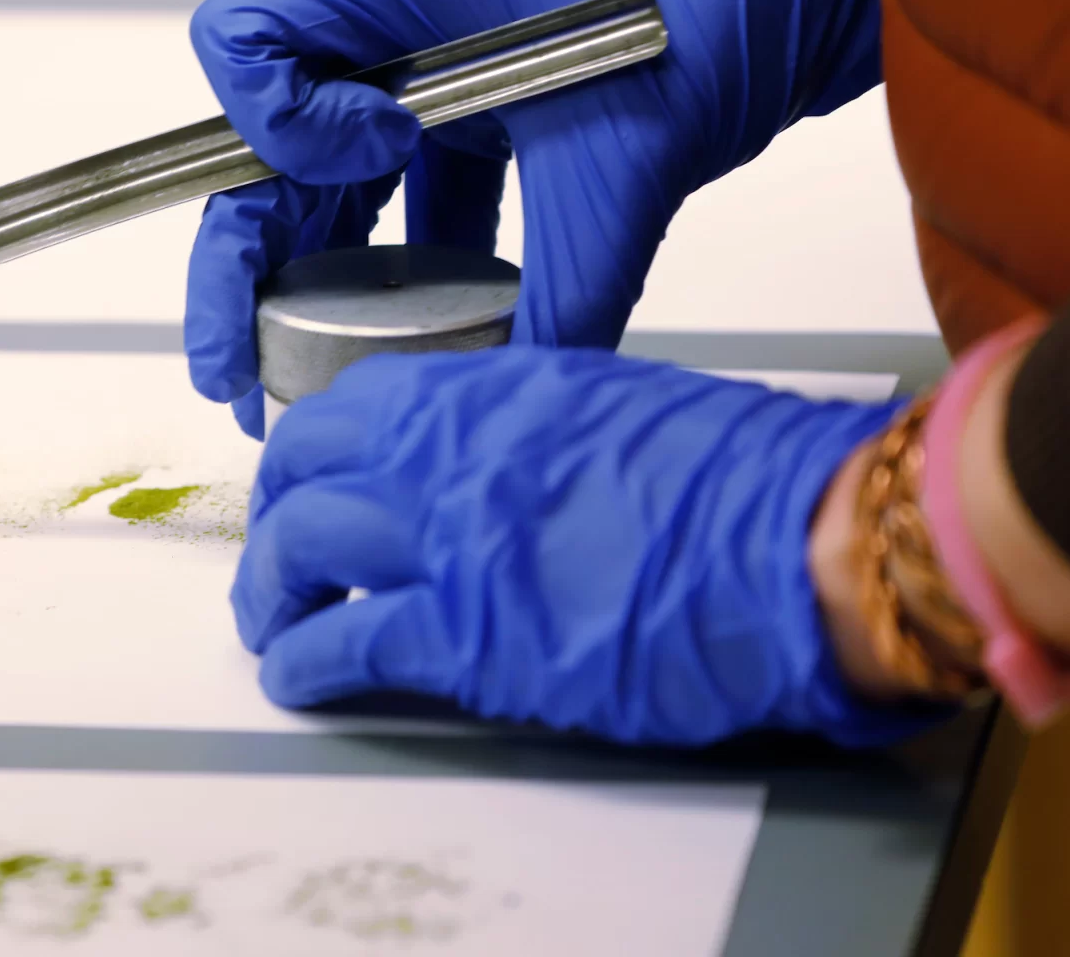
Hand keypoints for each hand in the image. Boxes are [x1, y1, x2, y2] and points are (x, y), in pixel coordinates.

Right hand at [186, 0, 880, 437]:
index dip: (279, 127)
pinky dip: (415, 252)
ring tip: (304, 368)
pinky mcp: (481, 90)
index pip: (243, 40)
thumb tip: (511, 410)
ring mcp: (435, 45)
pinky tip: (434, 323)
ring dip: (316, 270)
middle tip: (232, 365)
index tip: (382, 158)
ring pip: (333, 168)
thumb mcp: (623, 163)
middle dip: (244, 258)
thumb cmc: (726, 4)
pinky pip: (413, 179)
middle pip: (268, 135)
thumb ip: (550, 284)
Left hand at [233, 347, 941, 747]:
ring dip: (269, 589)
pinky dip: (300, 663)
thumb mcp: (625, 410)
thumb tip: (510, 460)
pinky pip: (340, 644)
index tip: (313, 468)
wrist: (800, 543)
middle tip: (275, 543)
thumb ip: (541, 429)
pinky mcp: (460, 635)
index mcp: (494, 391)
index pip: (361, 398)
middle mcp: (449, 450)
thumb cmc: (746, 480)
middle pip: (307, 462)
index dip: (319, 440)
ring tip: (269, 619)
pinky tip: (294, 678)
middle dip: (275, 504)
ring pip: (300, 546)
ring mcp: (445, 539)